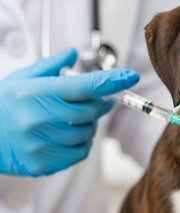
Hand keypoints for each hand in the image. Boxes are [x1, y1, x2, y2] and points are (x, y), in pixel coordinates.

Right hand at [0, 48, 138, 176]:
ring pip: (88, 133)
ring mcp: (41, 142)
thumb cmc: (2, 104)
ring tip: (74, 119)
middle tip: (98, 101)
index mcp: (39, 92)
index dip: (112, 81)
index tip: (130, 76)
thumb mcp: (23, 78)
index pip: (86, 85)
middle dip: (101, 104)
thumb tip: (73, 54)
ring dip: (89, 125)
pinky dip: (82, 143)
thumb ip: (51, 66)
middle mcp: (41, 117)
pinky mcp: (42, 162)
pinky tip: (69, 135)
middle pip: (92, 111)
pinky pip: (80, 153)